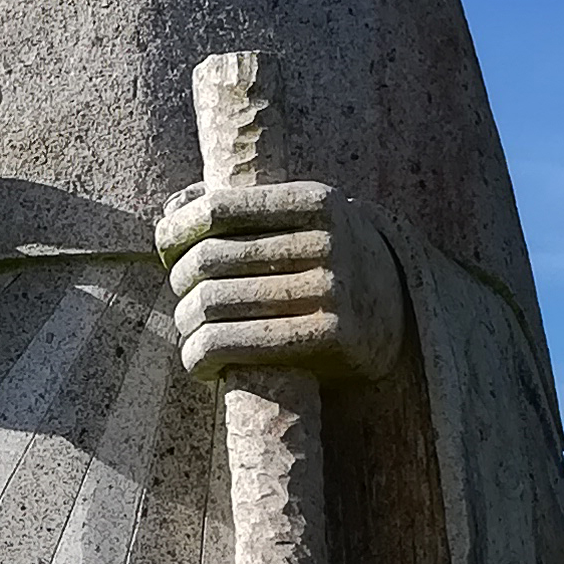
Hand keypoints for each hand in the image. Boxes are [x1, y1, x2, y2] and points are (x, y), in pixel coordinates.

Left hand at [155, 180, 404, 382]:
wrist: (396, 314)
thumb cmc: (326, 262)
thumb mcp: (299, 220)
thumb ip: (239, 207)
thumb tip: (172, 210)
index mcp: (315, 201)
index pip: (218, 208)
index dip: (177, 231)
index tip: (167, 251)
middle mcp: (327, 241)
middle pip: (209, 259)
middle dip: (179, 282)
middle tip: (183, 299)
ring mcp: (331, 289)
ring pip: (213, 303)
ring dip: (186, 324)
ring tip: (190, 332)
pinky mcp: (330, 336)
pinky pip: (234, 345)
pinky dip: (200, 356)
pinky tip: (201, 362)